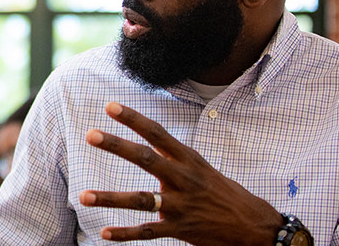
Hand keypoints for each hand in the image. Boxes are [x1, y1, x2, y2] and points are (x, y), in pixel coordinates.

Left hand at [79, 102, 282, 244]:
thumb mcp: (203, 168)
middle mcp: (184, 180)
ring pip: (141, 200)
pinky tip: (105, 233)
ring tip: (84, 196)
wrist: (254, 227)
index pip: (158, 134)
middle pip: (146, 159)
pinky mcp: (180, 230)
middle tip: (91, 134)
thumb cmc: (225, 193)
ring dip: (110, 199)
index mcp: (189, 160)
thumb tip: (150, 144)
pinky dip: (125, 233)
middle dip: (117, 146)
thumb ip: (174, 157)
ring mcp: (181, 206)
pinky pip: (148, 232)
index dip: (134, 119)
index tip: (110, 106)